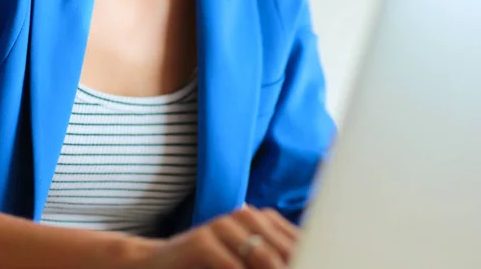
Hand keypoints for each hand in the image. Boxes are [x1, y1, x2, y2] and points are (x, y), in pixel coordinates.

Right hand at [133, 206, 299, 268]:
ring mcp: (222, 225)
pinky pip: (231, 265)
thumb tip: (310, 260)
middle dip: (295, 264)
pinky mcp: (201, 241)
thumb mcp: (244, 264)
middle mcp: (244, 216)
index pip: (297, 241)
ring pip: (261, 256)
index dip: (310, 255)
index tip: (323, 265)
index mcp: (260, 220)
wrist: (157, 265)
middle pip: (282, 249)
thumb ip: (270, 259)